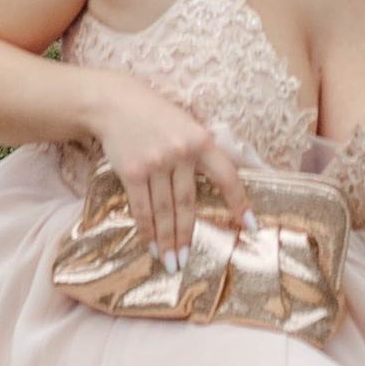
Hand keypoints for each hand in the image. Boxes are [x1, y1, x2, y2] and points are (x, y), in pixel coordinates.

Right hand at [89, 76, 252, 259]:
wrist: (115, 103)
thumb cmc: (155, 115)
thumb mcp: (186, 125)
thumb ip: (201, 152)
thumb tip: (217, 185)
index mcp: (201, 140)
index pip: (227, 176)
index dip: (239, 202)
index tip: (249, 227)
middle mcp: (180, 153)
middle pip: (188, 203)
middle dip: (188, 236)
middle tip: (189, 261)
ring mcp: (155, 163)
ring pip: (165, 211)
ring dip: (168, 240)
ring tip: (171, 262)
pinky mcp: (132, 172)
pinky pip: (142, 208)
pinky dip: (146, 230)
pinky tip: (151, 245)